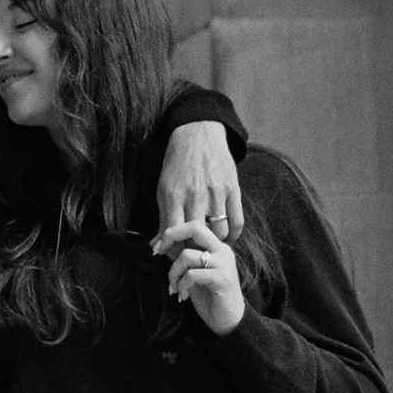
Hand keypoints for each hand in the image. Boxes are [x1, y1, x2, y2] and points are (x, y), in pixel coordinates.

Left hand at [154, 121, 243, 245]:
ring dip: (215, 243)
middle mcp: (195, 195)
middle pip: (197, 237)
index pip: (174, 234)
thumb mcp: (163, 190)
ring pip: (219, 232)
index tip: (175, 257)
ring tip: (210, 246)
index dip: (174, 250)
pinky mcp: (233, 188)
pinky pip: (237, 221)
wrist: (198, 134)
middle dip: (194, 251)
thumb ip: (162, 220)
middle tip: (193, 255)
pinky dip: (233, 235)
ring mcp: (216, 191)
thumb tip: (156, 248)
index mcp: (174, 196)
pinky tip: (226, 238)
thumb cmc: (176, 165)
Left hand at [161, 217, 244, 335]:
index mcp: (216, 246)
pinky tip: (183, 296)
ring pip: (187, 256)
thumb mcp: (191, 273)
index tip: (157, 248)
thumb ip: (181, 257)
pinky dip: (182, 285)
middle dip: (170, 235)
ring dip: (173, 273)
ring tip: (175, 287)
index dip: (172, 231)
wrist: (228, 321)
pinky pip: (192, 275)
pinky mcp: (223, 278)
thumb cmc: (209, 297)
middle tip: (157, 252)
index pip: (194, 225)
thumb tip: (159, 243)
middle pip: (195, 227)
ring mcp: (224, 263)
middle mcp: (222, 250)